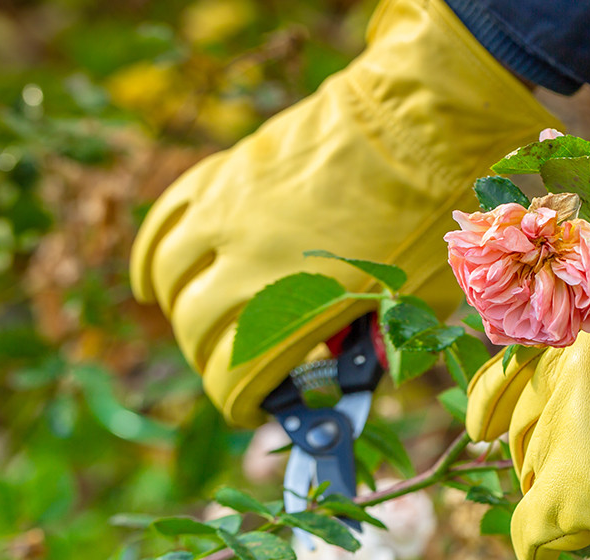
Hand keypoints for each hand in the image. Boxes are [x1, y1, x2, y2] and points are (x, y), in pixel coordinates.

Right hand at [129, 0, 558, 426]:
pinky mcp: (228, 173)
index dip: (241, 402)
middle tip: (239, 368)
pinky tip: (156, 279)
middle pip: (197, 331)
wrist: (425, 121)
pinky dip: (153, 256)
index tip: (253, 408)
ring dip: (179, 311)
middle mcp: (250, 260)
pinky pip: (167, 220)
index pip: (238, 375)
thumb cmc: (435, 214)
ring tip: (201, 326)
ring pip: (169, 277)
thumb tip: (359, 372)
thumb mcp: (419, 297)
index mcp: (301, 303)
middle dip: (212, 361)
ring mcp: (229, 212)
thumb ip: (381, 342)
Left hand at [466, 286, 589, 559]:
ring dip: (552, 488)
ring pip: (531, 473)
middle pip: (526, 427)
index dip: (492, 401)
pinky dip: (535, 541)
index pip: (509, 370)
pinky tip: (544, 550)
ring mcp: (562, 435)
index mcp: (579, 334)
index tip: (481, 425)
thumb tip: (587, 347)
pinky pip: (531, 526)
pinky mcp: (572, 491)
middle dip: (541, 449)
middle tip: (571, 466)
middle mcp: (560, 379)